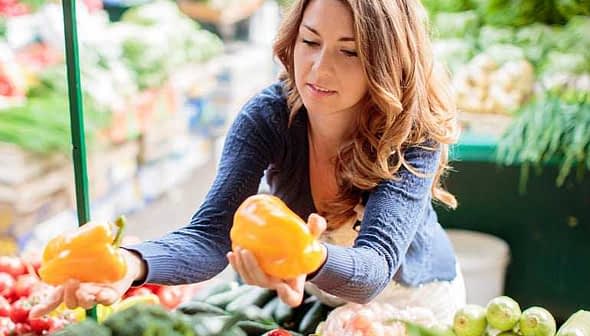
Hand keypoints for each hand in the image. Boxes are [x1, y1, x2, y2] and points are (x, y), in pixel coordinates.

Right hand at [29, 249, 144, 317]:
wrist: (122, 262)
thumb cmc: (98, 258)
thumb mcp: (84, 252)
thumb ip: (75, 247)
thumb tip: (69, 236)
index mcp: (69, 286)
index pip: (54, 300)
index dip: (44, 307)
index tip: (34, 313)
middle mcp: (81, 294)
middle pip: (70, 302)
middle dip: (68, 294)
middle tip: (71, 281)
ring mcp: (95, 297)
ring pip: (86, 304)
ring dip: (83, 298)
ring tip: (84, 289)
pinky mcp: (110, 297)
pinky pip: (105, 301)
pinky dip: (102, 298)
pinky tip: (102, 293)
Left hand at [227, 213, 326, 306]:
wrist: (295, 250)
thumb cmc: (304, 247)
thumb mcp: (313, 238)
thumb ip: (315, 229)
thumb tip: (314, 217)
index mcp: (295, 282)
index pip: (293, 298)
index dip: (287, 295)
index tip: (281, 285)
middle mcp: (279, 285)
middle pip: (264, 283)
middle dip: (253, 269)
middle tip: (247, 252)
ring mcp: (266, 280)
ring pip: (251, 280)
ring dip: (242, 267)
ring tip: (238, 249)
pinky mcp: (256, 273)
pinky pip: (244, 273)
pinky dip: (235, 266)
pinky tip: (231, 254)